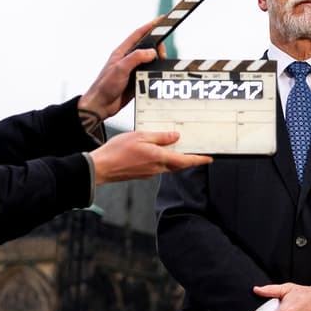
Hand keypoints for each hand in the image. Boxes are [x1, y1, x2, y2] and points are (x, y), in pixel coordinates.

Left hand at [78, 16, 167, 121]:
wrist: (101, 105)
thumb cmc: (105, 86)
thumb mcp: (120, 68)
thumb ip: (136, 58)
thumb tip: (152, 52)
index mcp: (122, 52)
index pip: (138, 34)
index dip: (150, 26)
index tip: (162, 19)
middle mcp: (128, 59)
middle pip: (148, 47)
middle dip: (157, 48)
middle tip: (162, 54)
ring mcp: (133, 70)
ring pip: (150, 61)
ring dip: (157, 62)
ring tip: (160, 66)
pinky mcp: (137, 81)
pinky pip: (150, 74)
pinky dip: (156, 74)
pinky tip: (158, 77)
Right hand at [89, 130, 210, 184]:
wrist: (102, 167)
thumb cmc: (117, 151)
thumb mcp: (140, 136)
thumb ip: (160, 137)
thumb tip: (175, 137)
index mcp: (159, 158)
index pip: (185, 160)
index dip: (198, 160)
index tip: (209, 159)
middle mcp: (157, 168)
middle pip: (178, 164)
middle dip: (188, 159)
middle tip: (196, 153)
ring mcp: (149, 173)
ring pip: (168, 166)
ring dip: (174, 159)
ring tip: (176, 148)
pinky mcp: (142, 174)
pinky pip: (157, 166)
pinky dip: (161, 159)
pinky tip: (156, 151)